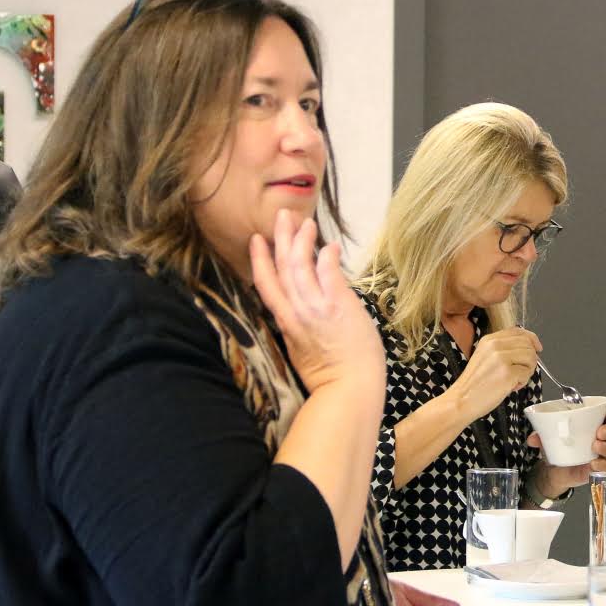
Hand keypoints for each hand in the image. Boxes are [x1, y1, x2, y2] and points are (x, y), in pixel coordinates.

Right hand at [250, 211, 384, 394]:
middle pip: (281, 268)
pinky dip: (327, 257)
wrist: (347, 390)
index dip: (260, 261)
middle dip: (280, 239)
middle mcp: (297, 312)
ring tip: (305, 222)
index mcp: (286, 324)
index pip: (267, 286)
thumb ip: (298, 329)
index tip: (257, 241)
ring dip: (302, 241)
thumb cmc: (330, 378)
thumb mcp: (303, 351)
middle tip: (280, 215)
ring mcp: (317, 307)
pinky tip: (330, 245)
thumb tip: (298, 313)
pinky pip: (329, 274)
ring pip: (301, 266)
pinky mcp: (339, 306)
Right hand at [449, 328, 540, 421]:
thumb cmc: (474, 384)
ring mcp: (501, 358)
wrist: (461, 400)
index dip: (531, 339)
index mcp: (489, 340)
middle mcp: (495, 345)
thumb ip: (503, 349)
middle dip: (530, 359)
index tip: (537, 348)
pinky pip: (527, 373)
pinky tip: (512, 387)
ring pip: (531, 357)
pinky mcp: (507, 373)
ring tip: (516, 380)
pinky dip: (523, 382)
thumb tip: (529, 348)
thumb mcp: (485, 357)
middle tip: (521, 372)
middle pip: (528, 344)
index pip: (518, 331)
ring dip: (528, 370)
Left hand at [528, 409, 605, 493]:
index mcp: (590, 427)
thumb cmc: (556, 450)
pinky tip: (594, 463)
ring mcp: (599, 455)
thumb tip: (532, 438)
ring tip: (595, 446)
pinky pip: (605, 467)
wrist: (553, 472)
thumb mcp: (548, 440)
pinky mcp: (596, 469)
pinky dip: (601, 465)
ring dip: (605, 446)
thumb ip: (540, 436)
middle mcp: (598, 440)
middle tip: (600, 431)